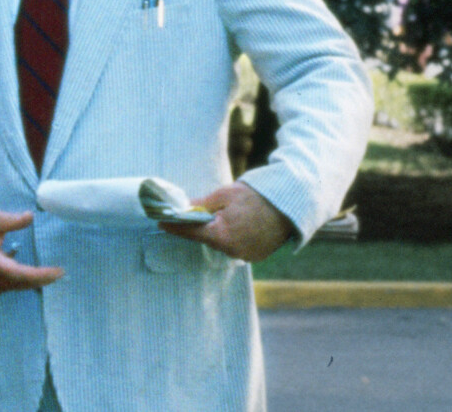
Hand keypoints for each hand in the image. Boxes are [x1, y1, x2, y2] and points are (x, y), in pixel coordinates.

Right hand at [0, 211, 63, 299]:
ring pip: (12, 288)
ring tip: (25, 265)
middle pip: (19, 284)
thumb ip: (11, 220)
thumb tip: (30, 216)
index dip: (41, 275)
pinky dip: (10, 282)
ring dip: (23, 279)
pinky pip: (2, 290)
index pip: (19, 274)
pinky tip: (6, 269)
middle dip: (39, 279)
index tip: (59, 272)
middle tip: (55, 272)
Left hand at [160, 182, 294, 261]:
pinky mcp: (256, 256)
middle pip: (207, 238)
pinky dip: (234, 238)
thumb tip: (183, 209)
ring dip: (219, 233)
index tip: (161, 222)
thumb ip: (201, 205)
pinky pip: (237, 248)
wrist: (290, 204)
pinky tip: (240, 225)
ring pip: (222, 244)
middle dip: (201, 227)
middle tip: (195, 214)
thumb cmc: (256, 196)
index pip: (190, 232)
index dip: (174, 226)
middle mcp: (232, 251)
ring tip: (226, 217)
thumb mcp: (224, 195)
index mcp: (221, 235)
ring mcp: (245, 256)